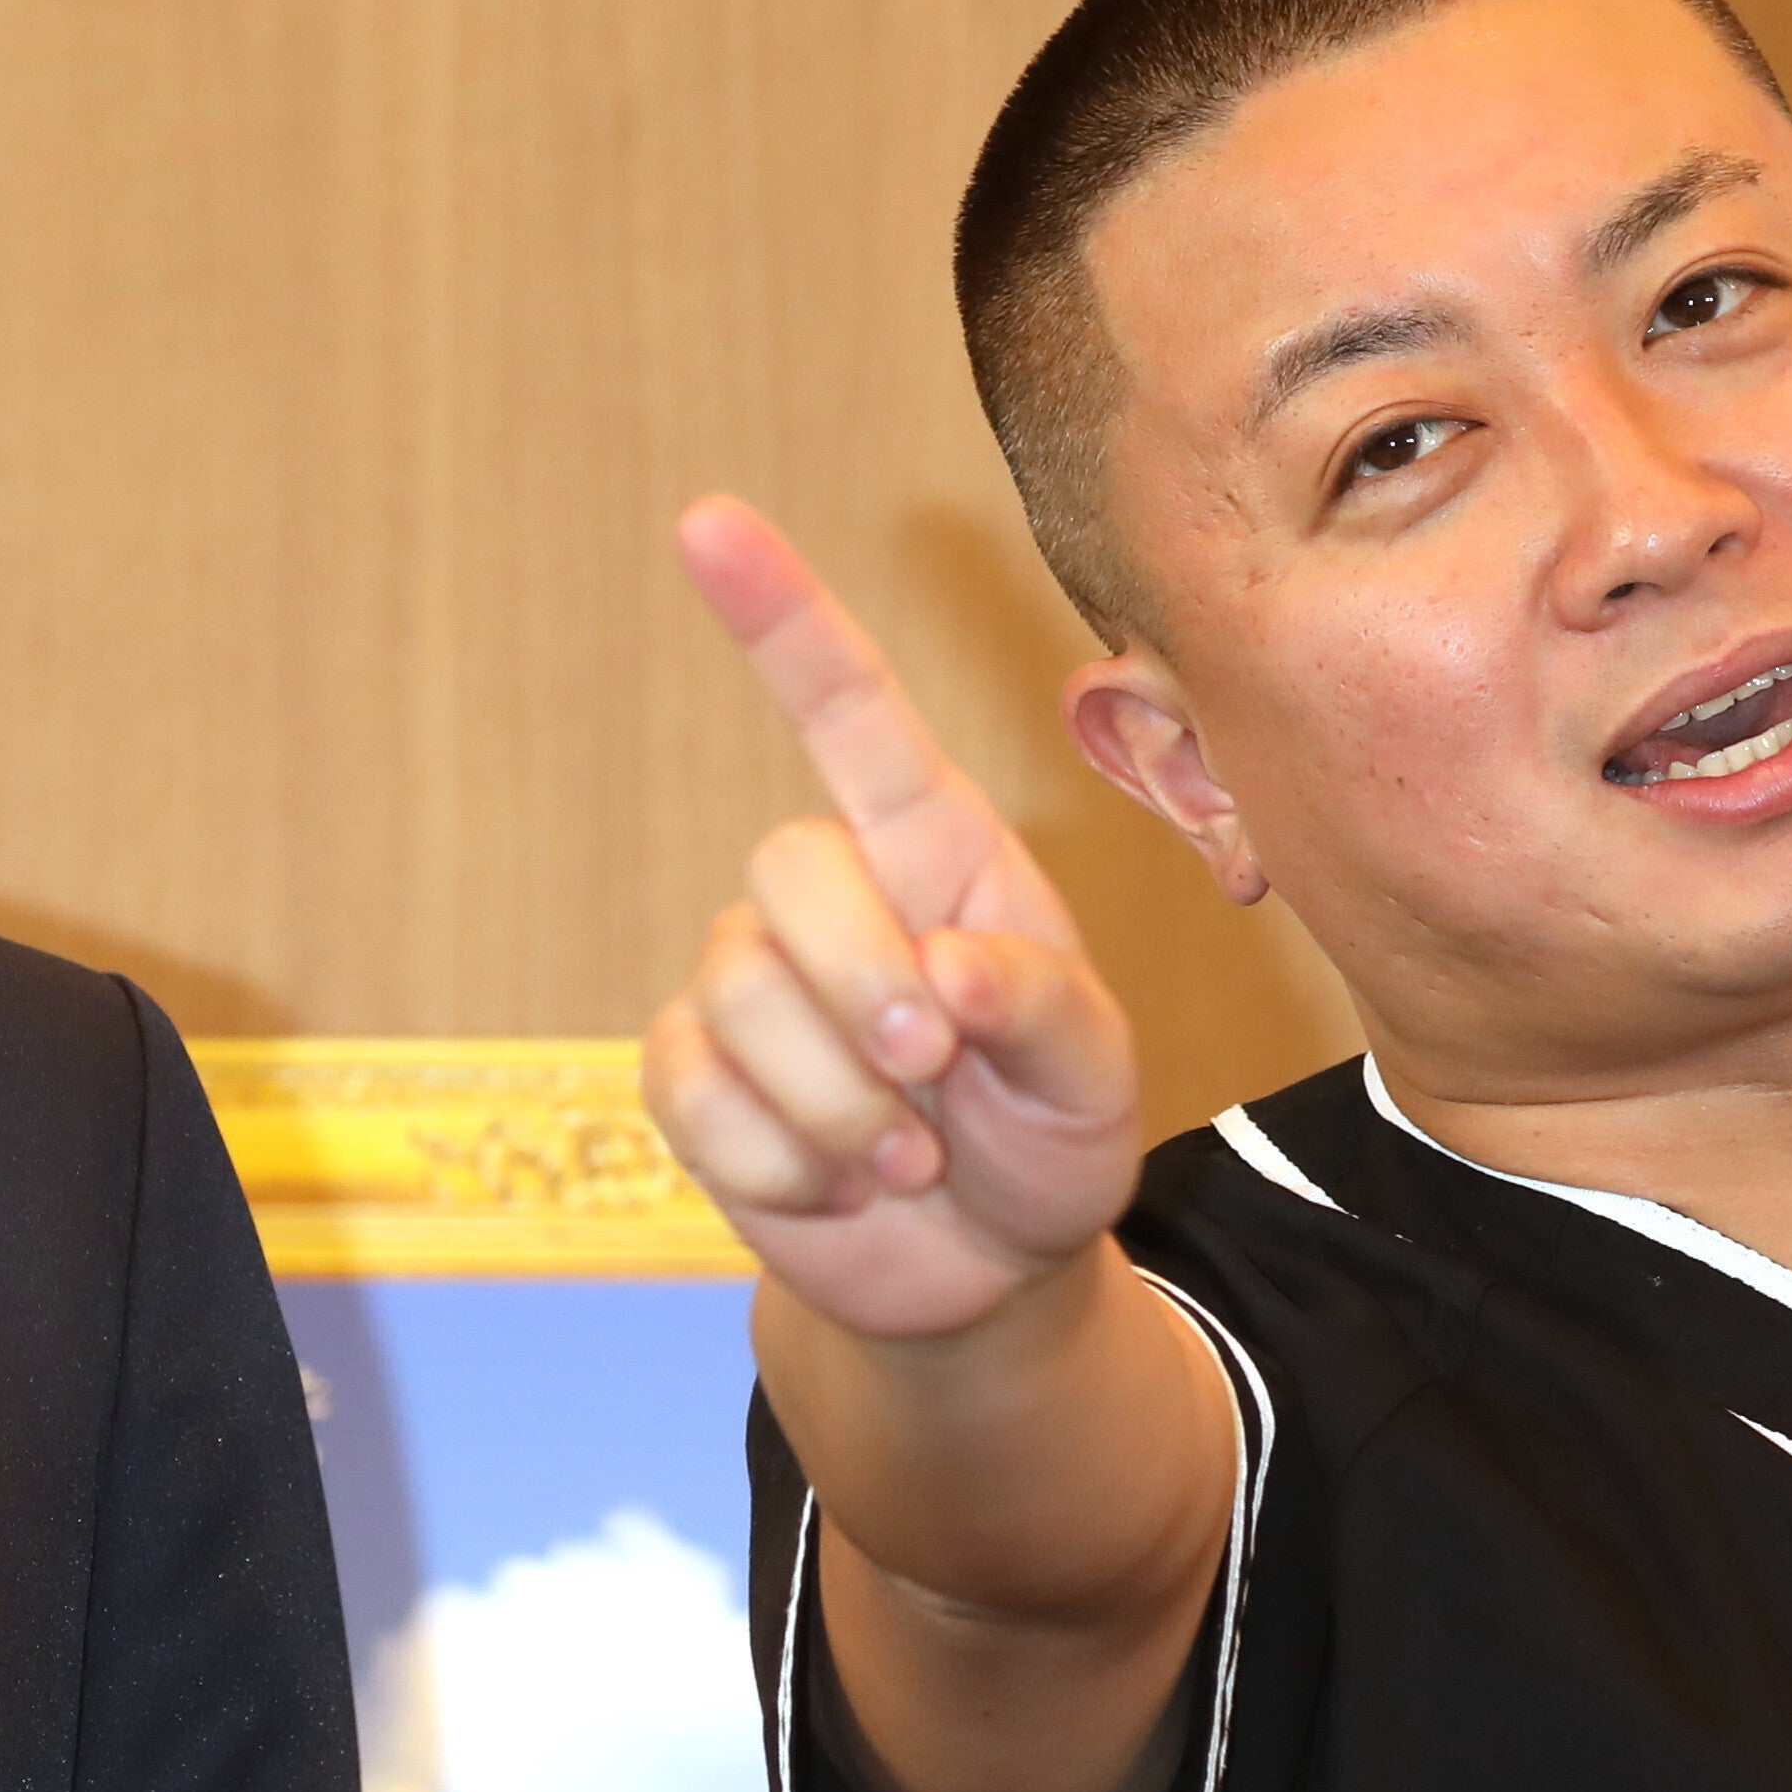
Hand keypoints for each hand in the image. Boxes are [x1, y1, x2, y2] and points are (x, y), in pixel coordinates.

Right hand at [640, 498, 1143, 1342]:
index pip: (847, 712)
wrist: (983, 1270)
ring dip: (840, 1104)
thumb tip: (939, 977)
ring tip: (908, 1156)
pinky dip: (784, 1162)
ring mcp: (749, 988)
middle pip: (786, 870)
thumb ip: (1042, 1006)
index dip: (779, 614)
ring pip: (739, 997)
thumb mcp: (1096, 1075)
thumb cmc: (1050, 1137)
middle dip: (865, 987)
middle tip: (936, 1075)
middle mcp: (831, 900)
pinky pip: (696, 1093)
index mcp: (934, 854)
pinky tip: (842, 1186)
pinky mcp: (696, 1081)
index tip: (707, 521)